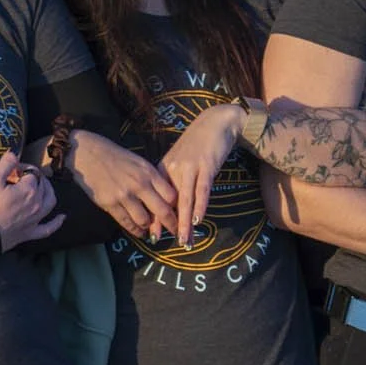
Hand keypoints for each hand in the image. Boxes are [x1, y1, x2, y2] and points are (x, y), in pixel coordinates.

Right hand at [0, 150, 62, 250]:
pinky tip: (62, 217)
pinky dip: (56, 222)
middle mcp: (37, 203)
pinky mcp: (31, 232)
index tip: (11, 169)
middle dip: (33, 177)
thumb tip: (14, 153)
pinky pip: (48, 228)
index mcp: (29, 189)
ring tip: (44, 186)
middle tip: (20, 176)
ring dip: (49, 192)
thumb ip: (5, 165)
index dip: (22, 167)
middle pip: (43, 185)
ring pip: (50, 202)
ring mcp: (36, 219)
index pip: (31, 172)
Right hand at [66, 129, 176, 240]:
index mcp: (149, 173)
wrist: (87, 153)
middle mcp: (139, 185)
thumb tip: (164, 197)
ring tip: (150, 231)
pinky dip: (134, 230)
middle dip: (171, 225)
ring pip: (144, 220)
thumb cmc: (114, 156)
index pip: (171, 196)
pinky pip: (126, 222)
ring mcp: (123, 196)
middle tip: (175, 232)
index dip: (177, 208)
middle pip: (162, 211)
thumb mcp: (139, 163)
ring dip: (149, 227)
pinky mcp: (109, 203)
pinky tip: (138, 232)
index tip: (179, 214)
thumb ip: (152, 179)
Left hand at [158, 102, 245, 246]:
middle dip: (165, 224)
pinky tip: (197, 220)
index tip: (150, 234)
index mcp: (163, 169)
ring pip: (184, 200)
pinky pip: (202, 190)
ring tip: (183, 238)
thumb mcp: (180, 162)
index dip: (153, 215)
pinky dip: (200, 206)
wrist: (215, 123)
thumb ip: (174, 179)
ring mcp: (189, 168)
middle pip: (167, 201)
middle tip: (160, 242)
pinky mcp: (206, 167)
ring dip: (183, 221)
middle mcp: (173, 170)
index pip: (155, 197)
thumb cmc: (197, 145)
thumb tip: (169, 202)